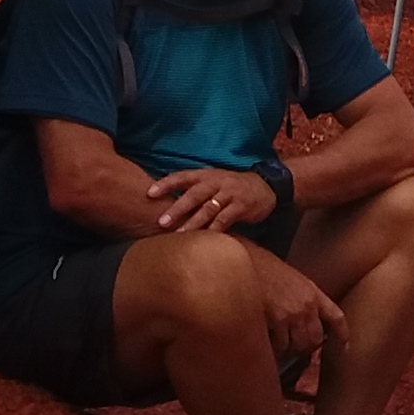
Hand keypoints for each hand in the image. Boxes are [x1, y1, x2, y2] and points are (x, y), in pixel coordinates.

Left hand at [147, 165, 280, 234]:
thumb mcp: (212, 182)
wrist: (264, 186)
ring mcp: (230, 194)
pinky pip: (226, 219)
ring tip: (179, 235)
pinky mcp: (241, 206)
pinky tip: (205, 239)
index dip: (166, 184)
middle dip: (177, 208)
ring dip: (193, 222)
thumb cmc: (231, 187)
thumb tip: (165, 202)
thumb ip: (193, 190)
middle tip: (162, 222)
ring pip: (208, 208)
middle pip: (194, 194)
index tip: (149, 193)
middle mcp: (216, 182)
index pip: (182, 176)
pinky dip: (215, 229)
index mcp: (206, 175)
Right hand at [249, 248, 346, 370]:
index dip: (342, 334)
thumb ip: (299, 298)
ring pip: (298, 345)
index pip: (336, 317)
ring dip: (288, 350)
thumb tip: (300, 320)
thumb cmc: (261, 267)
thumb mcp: (289, 278)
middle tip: (292, 348)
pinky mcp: (277, 319)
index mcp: (312, 292)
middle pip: (315, 339)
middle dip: (305, 347)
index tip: (344, 346)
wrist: (243, 259)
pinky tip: (266, 342)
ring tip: (276, 346)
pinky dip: (273, 349)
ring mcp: (293, 312)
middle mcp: (307, 304)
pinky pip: (280, 346)